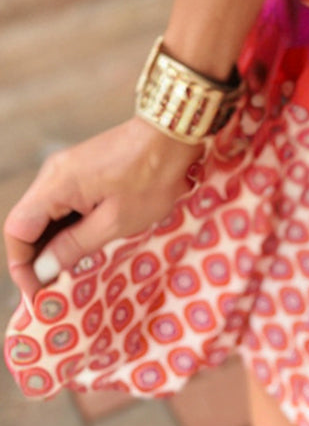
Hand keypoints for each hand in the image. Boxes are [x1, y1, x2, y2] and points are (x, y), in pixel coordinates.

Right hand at [3, 117, 204, 300]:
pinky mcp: (80, 168)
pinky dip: (65, 226)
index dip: (22, 265)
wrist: (174, 133)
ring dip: (52, 242)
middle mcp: (53, 173)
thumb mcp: (115, 222)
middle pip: (26, 222)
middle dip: (36, 257)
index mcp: (55, 184)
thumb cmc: (152, 177)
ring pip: (44, 214)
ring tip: (69, 270)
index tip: (38, 291)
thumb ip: (74, 246)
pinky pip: (61, 203)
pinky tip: (82, 243)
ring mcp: (66, 168)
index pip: (17, 230)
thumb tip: (44, 268)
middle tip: (54, 287)